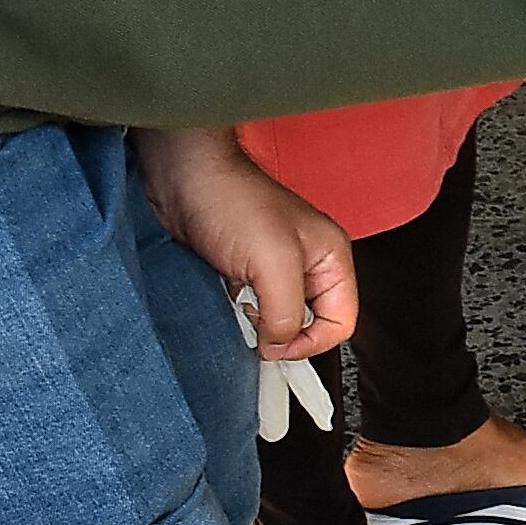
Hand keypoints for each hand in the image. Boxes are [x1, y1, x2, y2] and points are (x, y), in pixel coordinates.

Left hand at [135, 127, 356, 360]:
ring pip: (279, 317)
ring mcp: (275, 267)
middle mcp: (307, 264)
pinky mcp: (245, 270)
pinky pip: (252, 307)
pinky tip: (226, 300)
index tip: (278, 346)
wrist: (183, 178)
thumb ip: (286, 312)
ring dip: (259, 325)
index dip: (312, 342)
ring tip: (241, 311)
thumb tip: (279, 345)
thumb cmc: (231, 199)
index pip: (341, 321)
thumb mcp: (273, 262)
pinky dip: (238, 314)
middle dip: (284, 334)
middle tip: (258, 333)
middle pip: (312, 323)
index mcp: (330, 258)